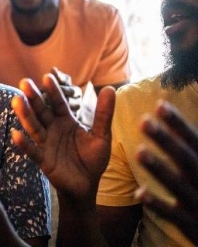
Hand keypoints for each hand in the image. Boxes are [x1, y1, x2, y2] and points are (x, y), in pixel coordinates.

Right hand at [11, 74, 115, 204]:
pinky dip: (23, 144)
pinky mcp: (43, 160)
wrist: (87, 185)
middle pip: (42, 111)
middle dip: (33, 98)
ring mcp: (46, 144)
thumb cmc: (93, 159)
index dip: (53, 91)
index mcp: (66, 121)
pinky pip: (32, 151)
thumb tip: (110, 88)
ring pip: (34, 127)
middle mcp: (53, 129)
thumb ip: (104, 114)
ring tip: (17, 101)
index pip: (58, 103)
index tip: (47, 77)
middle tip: (24, 82)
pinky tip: (15, 134)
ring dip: (25, 115)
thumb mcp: (102, 136)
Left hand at [135, 101, 197, 243]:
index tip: (160, 104)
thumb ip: (192, 149)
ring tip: (139, 151)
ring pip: (177, 184)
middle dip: (165, 139)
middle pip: (184, 158)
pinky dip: (158, 203)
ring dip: (159, 168)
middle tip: (143, 120)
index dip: (177, 123)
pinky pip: (173, 214)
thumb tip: (177, 123)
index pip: (193, 140)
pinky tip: (139, 193)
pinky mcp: (192, 225)